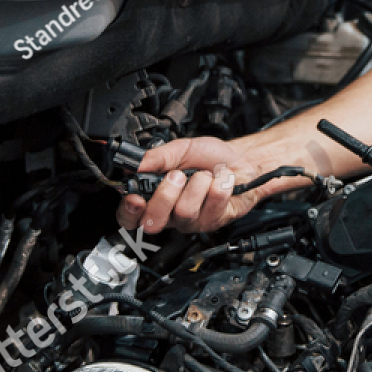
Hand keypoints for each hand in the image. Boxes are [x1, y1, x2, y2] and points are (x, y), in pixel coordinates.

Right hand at [115, 136, 307, 234]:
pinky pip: (212, 205)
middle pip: (153, 222)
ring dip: (198, 184)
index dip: (130, 212)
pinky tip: (221, 180)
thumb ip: (156, 157)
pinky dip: (219, 183)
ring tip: (206, 174)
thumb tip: (136, 166)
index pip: (131, 217)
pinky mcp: (213, 221)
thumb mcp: (179, 149)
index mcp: (155, 196)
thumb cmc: (210, 157)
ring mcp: (192, 220)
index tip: (136, 199)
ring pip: (184, 212)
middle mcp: (171, 213)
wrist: (242, 160)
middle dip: (165, 195)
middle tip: (178, 175)